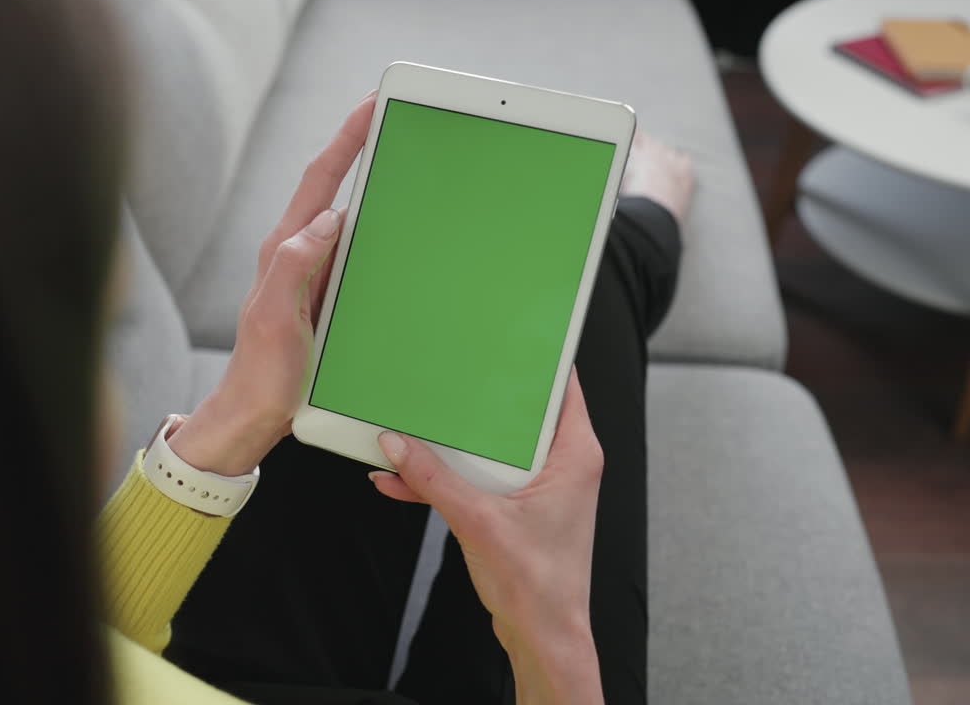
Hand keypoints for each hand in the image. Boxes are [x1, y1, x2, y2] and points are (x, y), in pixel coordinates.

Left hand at [167, 91, 376, 475]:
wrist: (256, 413)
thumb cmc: (262, 371)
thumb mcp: (274, 318)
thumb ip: (293, 266)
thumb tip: (327, 221)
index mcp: (284, 250)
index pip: (319, 182)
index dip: (346, 141)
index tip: (371, 108)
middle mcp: (298, 253)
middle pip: (333, 186)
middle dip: (360, 147)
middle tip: (393, 117)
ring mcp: (314, 272)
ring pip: (346, 214)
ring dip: (370, 183)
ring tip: (402, 156)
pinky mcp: (327, 292)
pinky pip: (354, 248)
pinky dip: (375, 225)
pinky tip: (396, 227)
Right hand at [370, 369, 605, 704]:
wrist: (541, 637)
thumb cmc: (538, 585)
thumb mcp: (479, 522)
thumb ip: (434, 480)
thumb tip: (395, 444)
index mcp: (574, 454)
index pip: (562, 386)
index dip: (537, 357)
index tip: (506, 331)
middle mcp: (560, 464)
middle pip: (517, 412)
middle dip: (477, 398)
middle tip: (444, 370)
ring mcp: (537, 487)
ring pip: (489, 447)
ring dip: (450, 444)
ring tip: (408, 428)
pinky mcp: (514, 508)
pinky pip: (476, 480)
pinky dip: (443, 479)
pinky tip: (400, 478)